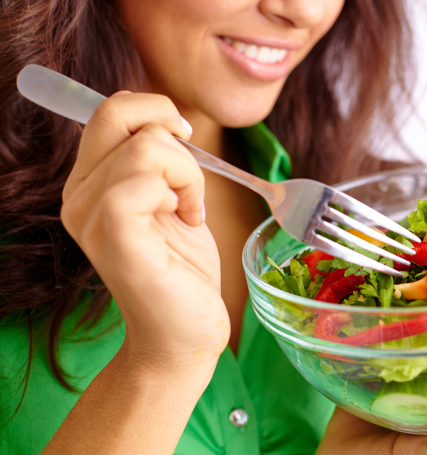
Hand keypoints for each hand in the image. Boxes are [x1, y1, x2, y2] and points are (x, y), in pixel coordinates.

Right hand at [61, 92, 227, 376]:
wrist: (184, 332)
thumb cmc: (181, 268)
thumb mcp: (171, 199)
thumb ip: (158, 160)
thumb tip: (169, 118)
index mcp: (89, 183)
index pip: (109, 111)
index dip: (155, 110)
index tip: (186, 141)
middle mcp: (78, 196)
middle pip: (120, 115)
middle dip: (173, 138)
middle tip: (189, 183)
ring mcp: (90, 216)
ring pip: (146, 147)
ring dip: (188, 173)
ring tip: (190, 211)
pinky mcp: (114, 236)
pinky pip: (143, 182)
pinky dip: (182, 192)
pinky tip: (187, 221)